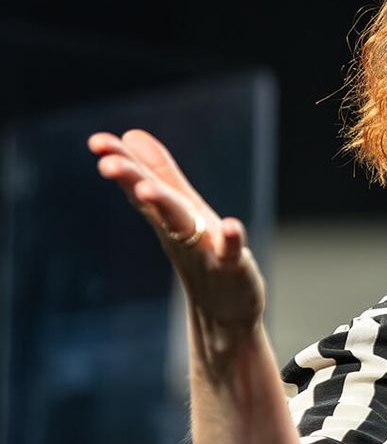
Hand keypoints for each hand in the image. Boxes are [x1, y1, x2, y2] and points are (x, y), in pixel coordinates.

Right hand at [89, 128, 265, 329]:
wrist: (224, 309)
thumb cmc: (201, 254)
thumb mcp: (180, 209)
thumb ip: (161, 173)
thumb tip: (132, 134)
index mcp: (167, 215)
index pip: (140, 185)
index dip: (121, 162)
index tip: (97, 141)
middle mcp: (180, 231)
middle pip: (153, 203)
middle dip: (132, 181)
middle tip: (106, 163)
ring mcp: (204, 250)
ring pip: (181, 225)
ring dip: (164, 207)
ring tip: (147, 190)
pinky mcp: (231, 267)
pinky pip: (230, 252)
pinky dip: (231, 239)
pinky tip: (231, 225)